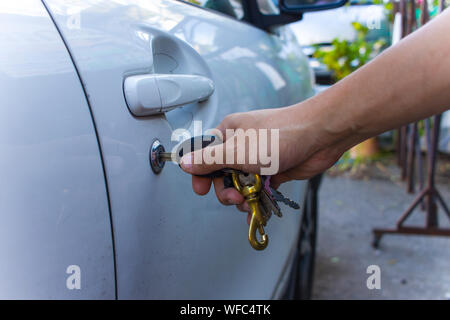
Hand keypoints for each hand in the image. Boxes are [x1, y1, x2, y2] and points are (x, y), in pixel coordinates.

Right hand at [180, 102, 345, 216]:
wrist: (319, 136)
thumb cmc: (278, 137)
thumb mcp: (237, 151)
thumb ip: (209, 160)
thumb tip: (183, 163)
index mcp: (228, 133)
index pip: (204, 154)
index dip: (200, 173)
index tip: (200, 189)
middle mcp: (241, 145)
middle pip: (222, 174)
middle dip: (225, 191)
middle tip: (235, 198)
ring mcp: (258, 159)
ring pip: (241, 184)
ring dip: (242, 198)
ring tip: (250, 203)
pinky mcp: (274, 171)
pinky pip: (258, 190)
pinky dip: (256, 202)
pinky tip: (255, 214)